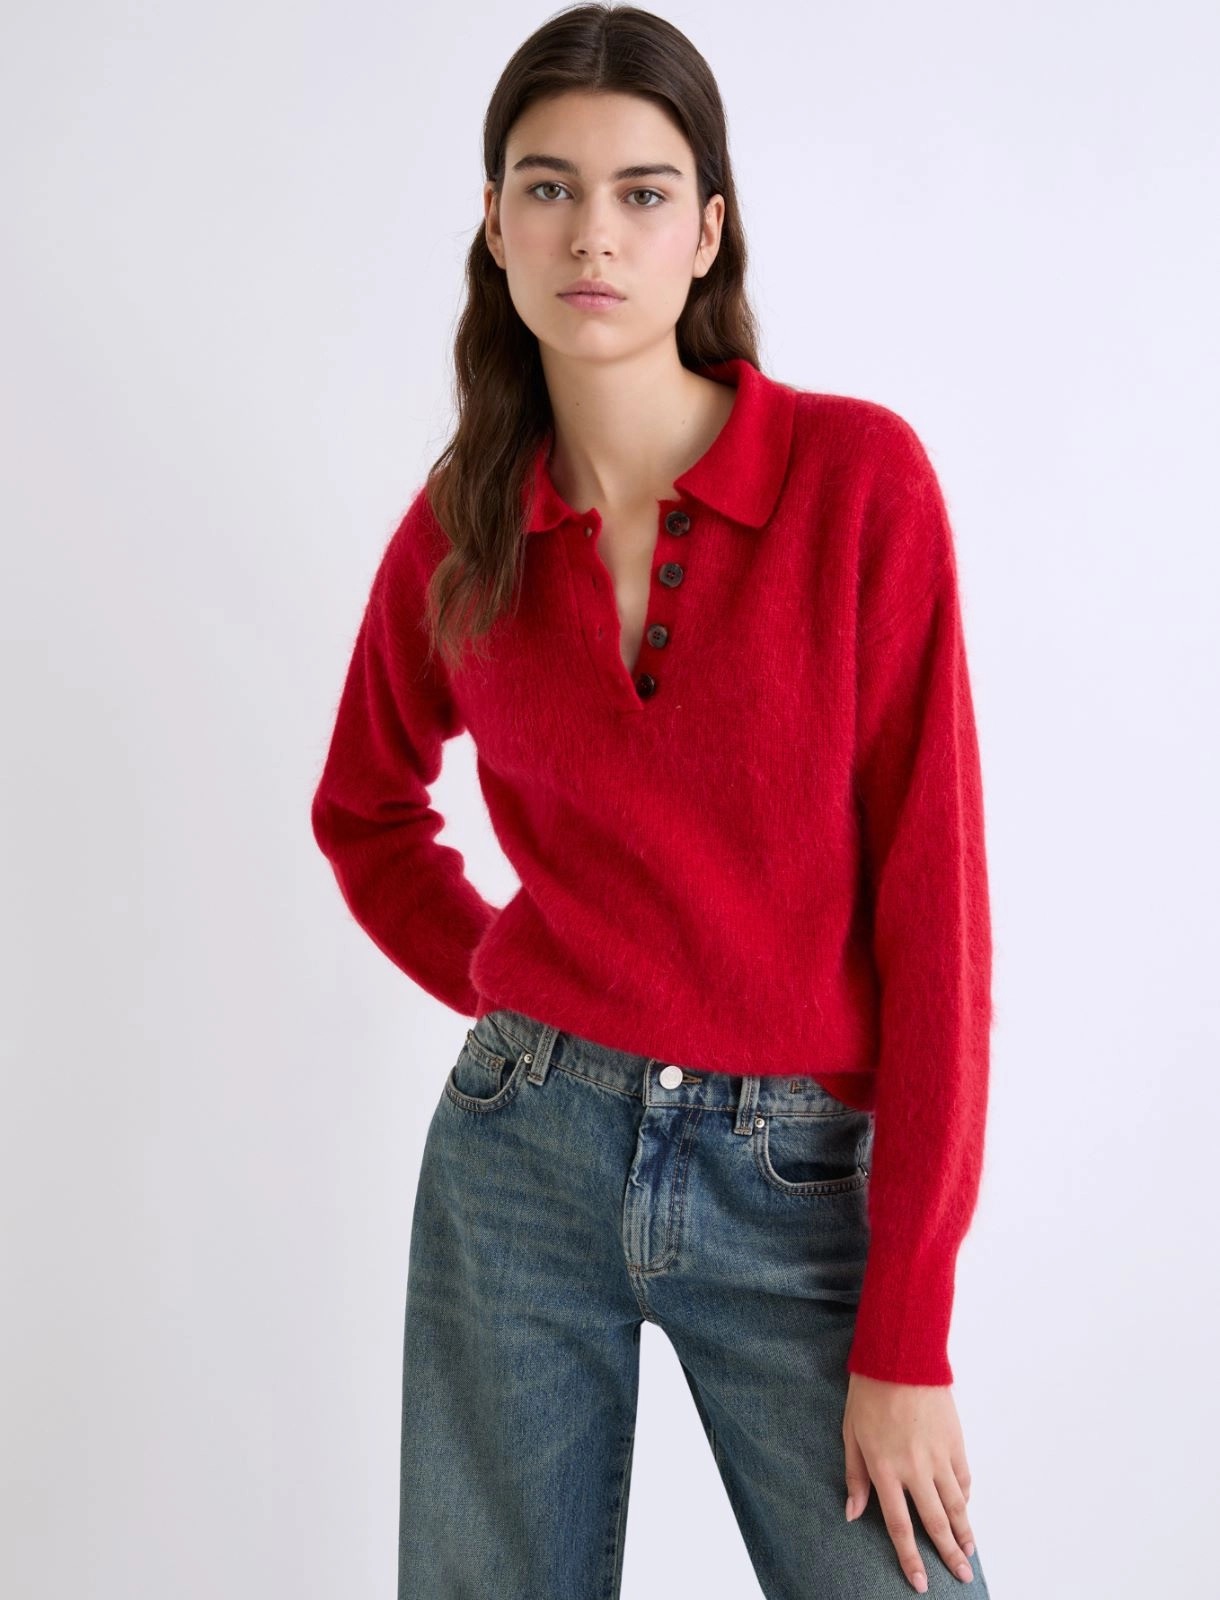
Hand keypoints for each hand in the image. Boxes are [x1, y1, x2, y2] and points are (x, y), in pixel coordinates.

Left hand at [842, 1372, 976, 1591]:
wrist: (900, 1355)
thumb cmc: (868, 1392)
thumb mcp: (851, 1433)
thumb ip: (855, 1476)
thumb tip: (853, 1513)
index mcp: (885, 1469)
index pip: (900, 1526)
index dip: (910, 1557)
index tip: (919, 1582)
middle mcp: (915, 1468)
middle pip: (935, 1522)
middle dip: (948, 1554)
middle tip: (961, 1576)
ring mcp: (938, 1455)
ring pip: (956, 1504)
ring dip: (964, 1532)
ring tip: (970, 1553)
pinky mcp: (955, 1440)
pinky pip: (963, 1477)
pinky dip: (965, 1495)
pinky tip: (965, 1507)